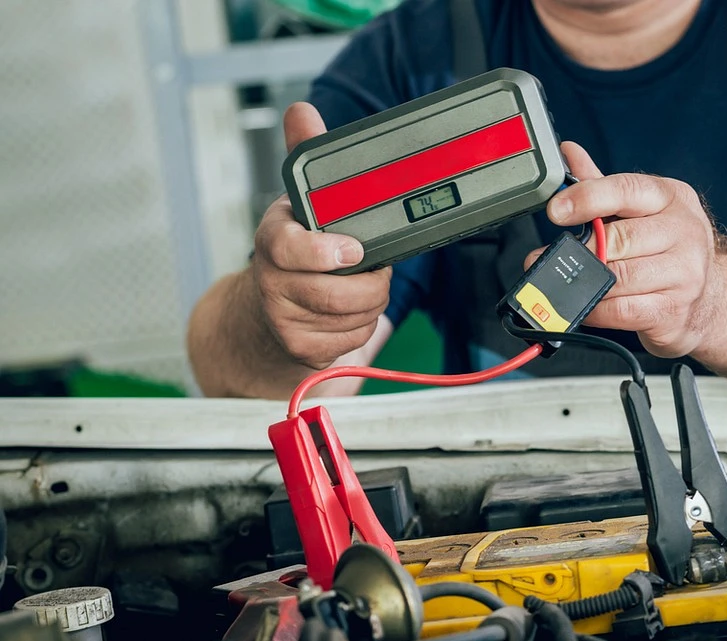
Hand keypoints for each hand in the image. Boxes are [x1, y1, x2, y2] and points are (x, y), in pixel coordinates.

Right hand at [251, 103, 391, 368]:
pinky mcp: (299, 350)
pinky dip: (361, 326)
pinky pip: (351, 340)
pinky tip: (348, 312)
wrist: (262, 312)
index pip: (290, 249)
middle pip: (338, 292)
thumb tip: (301, 111)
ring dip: (370, 302)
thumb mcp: (299, 201)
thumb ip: (306, 154)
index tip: (353, 250)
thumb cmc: (295, 250)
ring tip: (360, 285)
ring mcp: (282, 319)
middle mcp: (271, 281)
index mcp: (273, 238)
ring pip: (353, 316)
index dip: (325, 252)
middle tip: (370, 265)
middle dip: (371, 280)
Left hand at [528, 142, 721, 357]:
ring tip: (563, 282)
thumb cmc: (669, 248)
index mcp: (672, 197)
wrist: (712, 297)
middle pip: (619, 239)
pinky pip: (622, 310)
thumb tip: (569, 152)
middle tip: (553, 256)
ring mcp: (684, 274)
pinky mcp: (674, 311)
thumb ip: (603, 184)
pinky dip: (595, 309)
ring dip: (584, 282)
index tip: (556, 209)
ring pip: (618, 277)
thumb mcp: (643, 209)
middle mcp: (684, 232)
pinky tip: (585, 304)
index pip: (627, 190)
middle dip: (581, 250)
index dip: (587, 198)